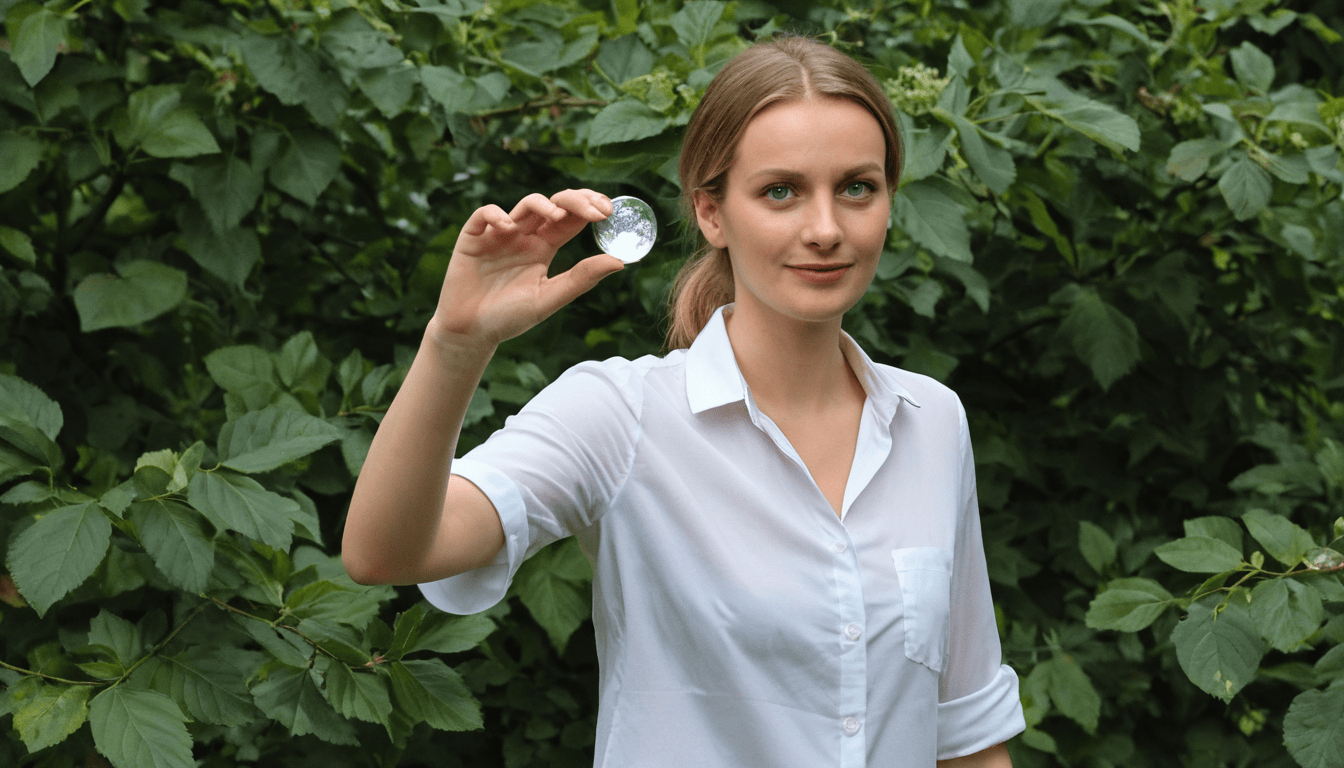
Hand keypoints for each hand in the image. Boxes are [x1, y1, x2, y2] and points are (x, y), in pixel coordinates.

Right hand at [429, 189, 621, 348]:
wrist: (471, 333)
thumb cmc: (509, 318)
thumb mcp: (548, 298)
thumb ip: (581, 278)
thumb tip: (620, 261)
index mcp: (544, 247)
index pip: (571, 219)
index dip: (590, 208)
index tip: (608, 212)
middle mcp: (524, 236)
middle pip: (553, 205)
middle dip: (575, 200)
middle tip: (595, 209)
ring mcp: (499, 234)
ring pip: (525, 206)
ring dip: (543, 204)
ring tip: (556, 215)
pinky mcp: (473, 238)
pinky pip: (484, 215)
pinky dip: (496, 215)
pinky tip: (508, 227)